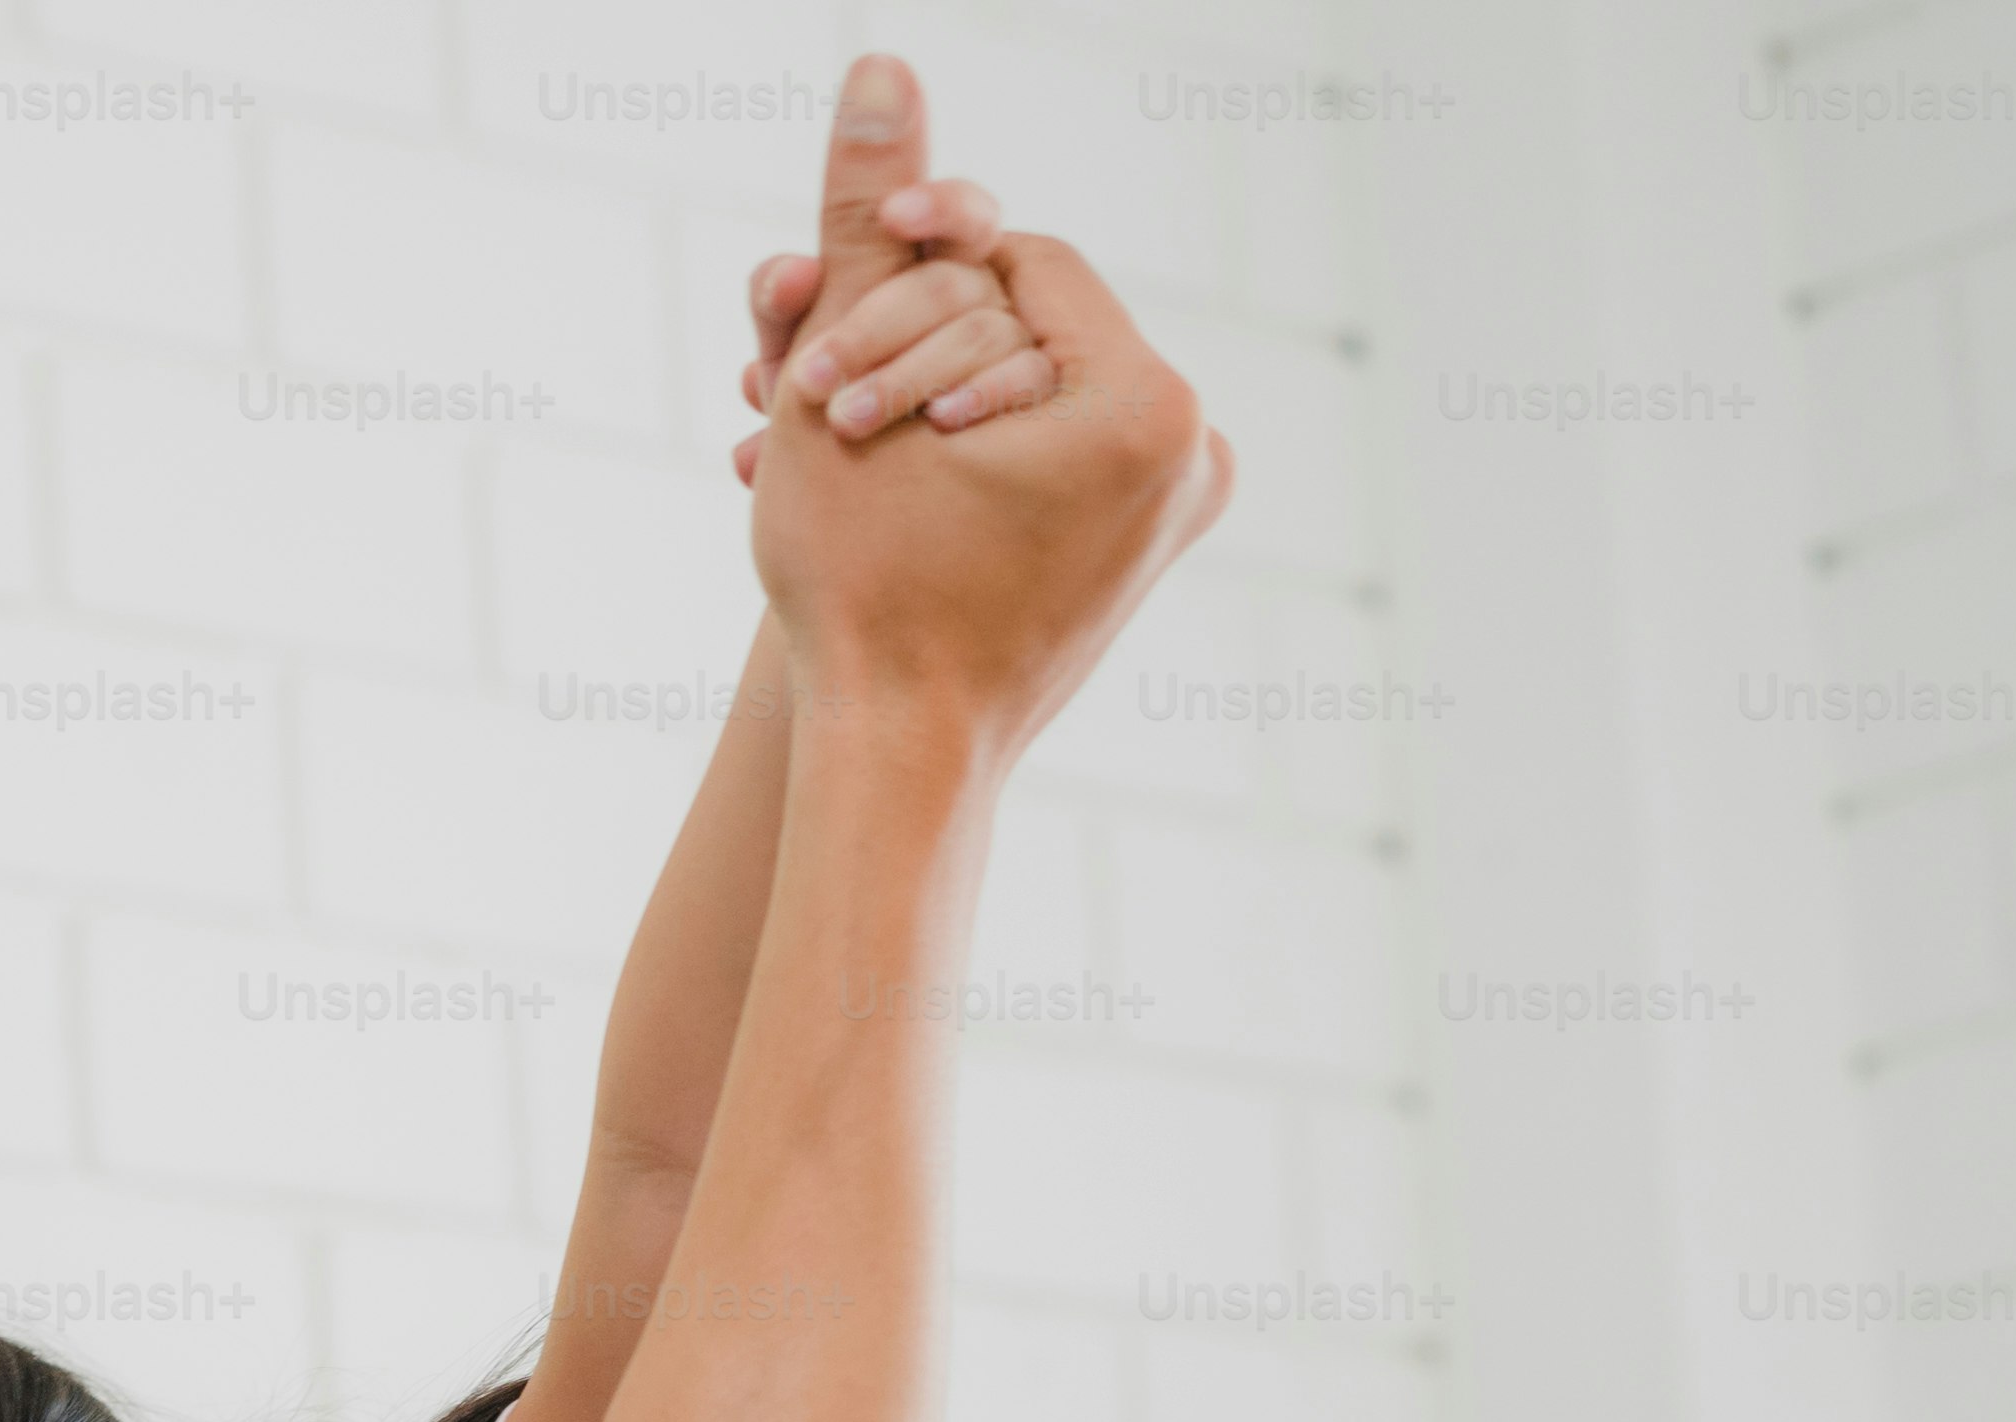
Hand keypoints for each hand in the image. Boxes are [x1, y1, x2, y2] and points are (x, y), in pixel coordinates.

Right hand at [743, 56, 1229, 738]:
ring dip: (932, 392)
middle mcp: (1195, 455)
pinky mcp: (1143, 559)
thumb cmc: (861, 586)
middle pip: (1033, 328)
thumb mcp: (844, 379)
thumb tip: (881, 63)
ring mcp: (1178, 515)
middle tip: (820, 394)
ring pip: (1034, 392)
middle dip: (916, 345)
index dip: (912, 268)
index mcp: (1151, 405)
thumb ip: (867, 218)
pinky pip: (1051, 459)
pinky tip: (898, 474)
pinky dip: (971, 452)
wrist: (893, 758)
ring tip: (846, 435)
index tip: (831, 304)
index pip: (1021, 264)